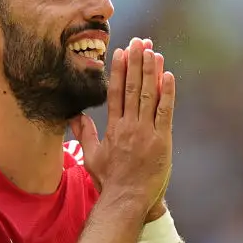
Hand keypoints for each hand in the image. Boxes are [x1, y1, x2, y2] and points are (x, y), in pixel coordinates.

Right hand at [69, 37, 174, 218]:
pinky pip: (165, 112)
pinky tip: (168, 75)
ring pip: (149, 95)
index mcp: (113, 128)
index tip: (120, 52)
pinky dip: (167, 93)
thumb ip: (85, 133)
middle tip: (139, 42)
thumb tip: (74, 116)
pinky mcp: (162, 141)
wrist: (127, 201)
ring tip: (152, 51)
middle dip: (136, 63)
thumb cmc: (109, 181)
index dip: (118, 71)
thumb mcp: (91, 157)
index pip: (115, 93)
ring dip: (151, 72)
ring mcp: (146, 133)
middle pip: (132, 88)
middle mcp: (129, 127)